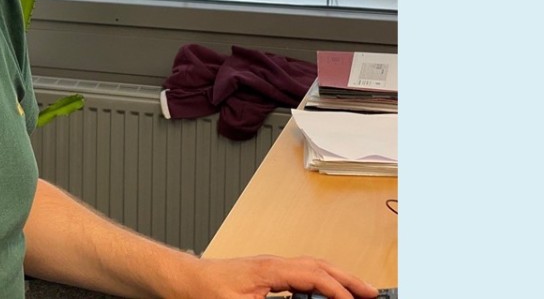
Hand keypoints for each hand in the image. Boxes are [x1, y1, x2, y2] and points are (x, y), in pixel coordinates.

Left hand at [177, 255, 377, 298]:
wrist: (185, 279)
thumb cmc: (204, 291)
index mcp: (271, 269)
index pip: (315, 276)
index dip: (338, 291)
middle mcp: (274, 263)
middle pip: (320, 266)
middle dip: (348, 279)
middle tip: (372, 293)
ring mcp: (271, 266)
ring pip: (313, 267)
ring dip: (337, 277)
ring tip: (357, 291)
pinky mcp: (266, 273)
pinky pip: (302, 273)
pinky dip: (320, 279)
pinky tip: (326, 291)